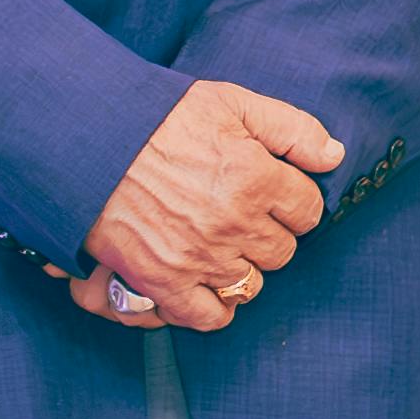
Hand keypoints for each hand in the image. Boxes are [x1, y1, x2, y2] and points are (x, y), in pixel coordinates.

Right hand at [86, 79, 342, 329]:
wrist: (85, 140)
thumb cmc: (158, 118)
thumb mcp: (232, 103)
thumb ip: (292, 129)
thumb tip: (334, 156)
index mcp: (255, 178)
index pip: (309, 211)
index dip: (294, 202)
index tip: (275, 194)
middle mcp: (232, 224)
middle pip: (282, 251)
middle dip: (269, 234)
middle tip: (244, 217)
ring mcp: (198, 256)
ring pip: (251, 283)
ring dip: (243, 267)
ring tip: (222, 246)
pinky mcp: (160, 280)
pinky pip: (207, 316)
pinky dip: (213, 308)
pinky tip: (208, 286)